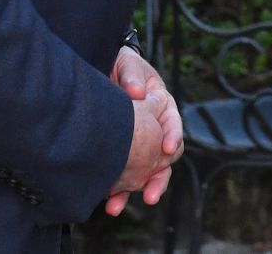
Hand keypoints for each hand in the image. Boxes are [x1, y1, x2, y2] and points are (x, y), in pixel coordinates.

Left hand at [105, 48, 182, 214]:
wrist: (99, 70)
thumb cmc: (120, 64)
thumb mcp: (129, 64)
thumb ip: (133, 75)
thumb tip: (135, 93)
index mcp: (162, 107)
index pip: (172, 125)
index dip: (172, 137)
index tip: (168, 149)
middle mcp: (153, 130)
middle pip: (162, 159)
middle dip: (157, 179)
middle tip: (150, 195)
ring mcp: (137, 144)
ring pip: (142, 173)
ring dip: (132, 192)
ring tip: (116, 207)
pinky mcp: (119, 154)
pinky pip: (121, 175)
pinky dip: (115, 191)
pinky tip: (106, 202)